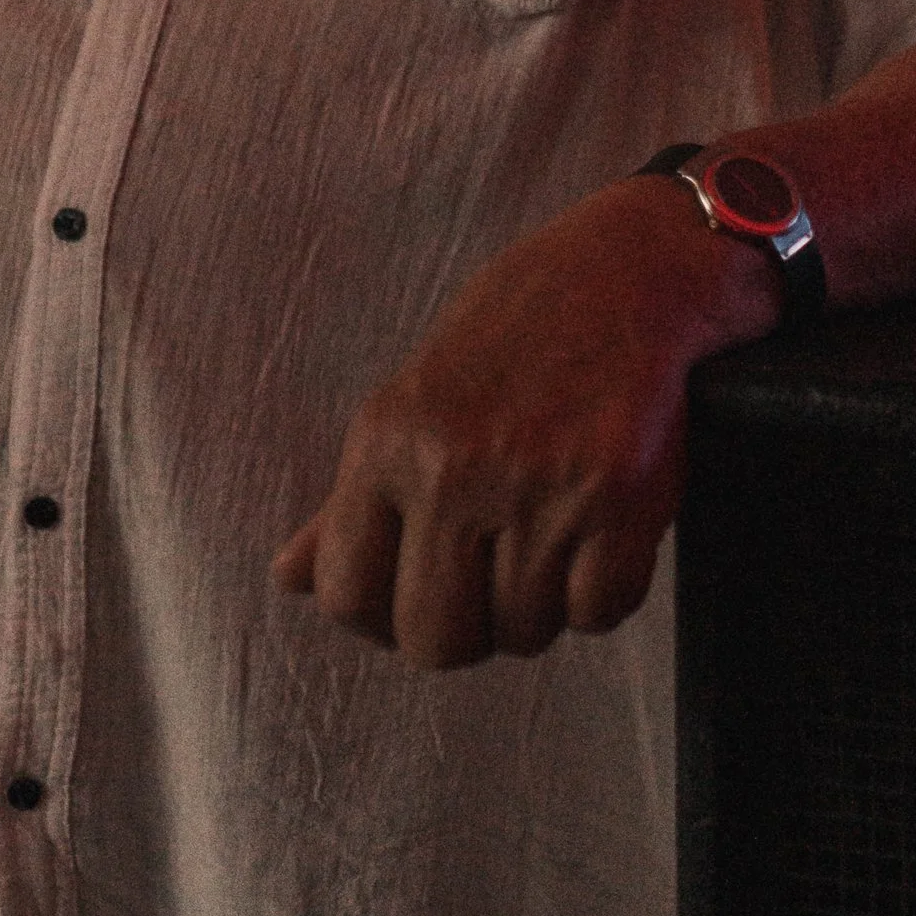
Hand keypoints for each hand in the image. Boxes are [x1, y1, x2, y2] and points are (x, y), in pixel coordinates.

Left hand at [272, 175, 773, 670]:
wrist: (625, 272)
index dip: (383, 620)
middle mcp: (453, 469)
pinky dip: (604, 592)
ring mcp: (538, 487)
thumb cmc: (510, 338)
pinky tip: (599, 532)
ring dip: (542, 604)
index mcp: (386, 442)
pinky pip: (599, 613)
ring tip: (552, 533)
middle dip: (467, 632)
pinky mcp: (619, 500)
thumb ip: (349, 501)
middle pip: (435, 642)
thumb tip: (290, 580)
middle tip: (492, 582)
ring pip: (524, 633)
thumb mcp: (409, 401)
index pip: (348, 597)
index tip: (418, 598)